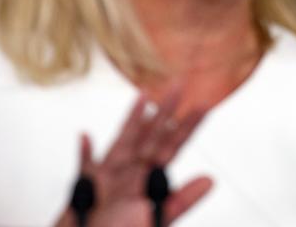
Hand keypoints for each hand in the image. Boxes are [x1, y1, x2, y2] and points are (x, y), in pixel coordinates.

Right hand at [54, 90, 211, 226]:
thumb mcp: (156, 219)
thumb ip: (181, 200)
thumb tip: (211, 180)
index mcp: (150, 180)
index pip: (174, 146)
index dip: (188, 126)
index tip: (204, 105)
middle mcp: (133, 173)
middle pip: (152, 135)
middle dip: (166, 110)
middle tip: (179, 83)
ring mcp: (110, 178)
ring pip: (124, 140)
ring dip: (132, 119)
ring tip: (144, 95)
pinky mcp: (85, 187)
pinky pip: (84, 165)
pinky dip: (84, 152)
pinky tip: (85, 135)